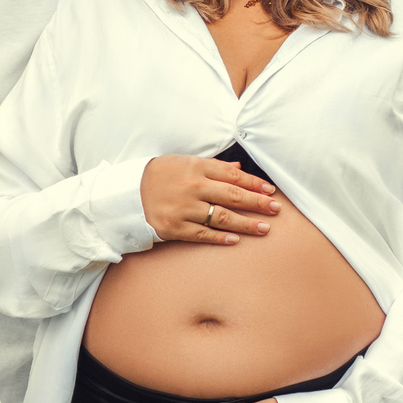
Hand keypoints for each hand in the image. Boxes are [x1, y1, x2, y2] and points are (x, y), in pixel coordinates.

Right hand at [140, 155, 279, 246]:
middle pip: (233, 196)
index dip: (255, 184)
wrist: (127, 193)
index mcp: (196, 168)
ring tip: (264, 228)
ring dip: (246, 224)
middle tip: (276, 210)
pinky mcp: (174, 228)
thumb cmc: (159, 175)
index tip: (270, 191)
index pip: (233, 176)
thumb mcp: (184, 162)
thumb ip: (213, 166)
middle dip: (258, 203)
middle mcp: (192, 187)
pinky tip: (236, 240)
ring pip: (222, 218)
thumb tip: (239, 169)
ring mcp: (183, 209)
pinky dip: (220, 238)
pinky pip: (202, 234)